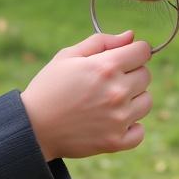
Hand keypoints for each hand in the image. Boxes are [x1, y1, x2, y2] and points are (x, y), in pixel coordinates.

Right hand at [20, 31, 152, 160]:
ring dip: (133, 99)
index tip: (124, 58)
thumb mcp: (68, 56)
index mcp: (106, 67)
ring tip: (109, 102)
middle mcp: (117, 92)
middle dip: (132, 74)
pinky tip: (114, 121)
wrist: (32, 127)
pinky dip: (131, 127)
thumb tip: (131, 36)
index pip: (144, 51)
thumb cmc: (49, 87)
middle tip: (108, 81)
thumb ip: (102, 41)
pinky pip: (140, 131)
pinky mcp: (116, 142)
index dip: (134, 52)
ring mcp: (119, 118)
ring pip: (146, 102)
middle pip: (146, 75)